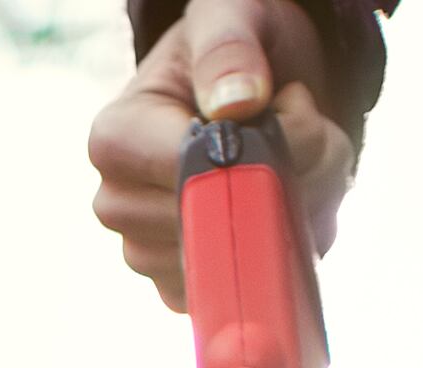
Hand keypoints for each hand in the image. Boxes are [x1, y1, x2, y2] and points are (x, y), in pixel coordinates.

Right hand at [86, 0, 362, 315]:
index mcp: (116, 138)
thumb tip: (237, 106)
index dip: (255, 153)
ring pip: (239, 260)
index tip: (288, 107)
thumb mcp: (232, 17)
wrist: (255, 82)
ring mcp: (149, 251)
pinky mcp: (185, 284)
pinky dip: (287, 247)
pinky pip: (247, 286)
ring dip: (296, 212)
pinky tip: (287, 201)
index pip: (185, 174)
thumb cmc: (234, 44)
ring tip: (297, 159)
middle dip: (287, 180)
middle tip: (306, 127)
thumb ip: (229, 51)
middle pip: (216, 224)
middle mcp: (120, 203)